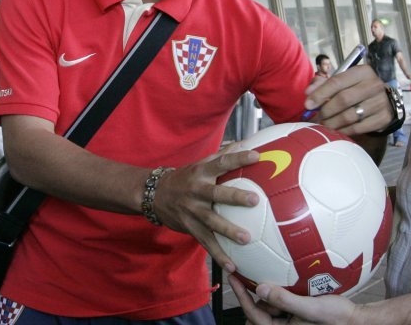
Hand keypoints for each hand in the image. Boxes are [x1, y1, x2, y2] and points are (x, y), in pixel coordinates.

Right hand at [152, 146, 260, 270]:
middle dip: (235, 197)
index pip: (222, 162)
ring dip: (228, 230)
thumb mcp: (199, 163)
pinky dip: (219, 255)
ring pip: (211, 221)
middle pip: (217, 193)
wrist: (153, 194)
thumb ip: (221, 156)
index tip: (256, 156)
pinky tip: (233, 265)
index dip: (238, 158)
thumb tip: (246, 144)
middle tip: (255, 200)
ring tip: (246, 239)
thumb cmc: (185, 177)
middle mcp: (196, 190)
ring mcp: (192, 210)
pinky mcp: (189, 227)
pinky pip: (206, 242)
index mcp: (201, 171)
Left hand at [229, 275, 357, 324]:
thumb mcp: (310, 308)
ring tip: (265, 271)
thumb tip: (260, 288)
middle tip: (246, 272)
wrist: (355, 320)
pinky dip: (279, 292)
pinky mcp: (297, 314)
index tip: (234, 277)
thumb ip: (285, 300)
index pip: (254, 314)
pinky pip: (282, 302)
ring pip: (269, 307)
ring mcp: (290, 321)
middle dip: (252, 296)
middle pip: (258, 312)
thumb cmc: (337, 318)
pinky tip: (283, 277)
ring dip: (267, 292)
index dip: (241, 296)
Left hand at [304, 65, 391, 136]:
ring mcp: (381, 102)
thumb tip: (308, 93)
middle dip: (326, 111)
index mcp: (362, 72)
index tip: (308, 104)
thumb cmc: (357, 89)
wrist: (383, 101)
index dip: (320, 94)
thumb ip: (322, 84)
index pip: (337, 82)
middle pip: (343, 99)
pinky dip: (343, 131)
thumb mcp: (342, 82)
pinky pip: (358, 128)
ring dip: (332, 123)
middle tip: (316, 118)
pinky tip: (337, 130)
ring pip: (349, 116)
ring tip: (324, 125)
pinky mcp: (383, 118)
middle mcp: (374, 85)